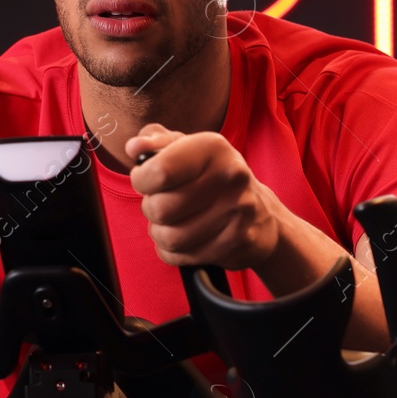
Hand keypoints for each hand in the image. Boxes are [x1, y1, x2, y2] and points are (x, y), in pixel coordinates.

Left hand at [124, 124, 284, 271]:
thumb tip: (135, 148)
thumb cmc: (212, 177)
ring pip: (169, 238)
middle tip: (163, 203)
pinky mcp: (238, 241)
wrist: (261, 213)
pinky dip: (173, 251)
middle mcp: (230, 176)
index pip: (159, 171)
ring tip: (172, 222)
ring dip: (160, 233)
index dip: (141, 180)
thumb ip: (155, 141)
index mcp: (212, 147)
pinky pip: (181, 256)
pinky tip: (186, 238)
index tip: (145, 179)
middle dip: (151, 209)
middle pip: (160, 209)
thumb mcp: (186, 148)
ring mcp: (237, 210)